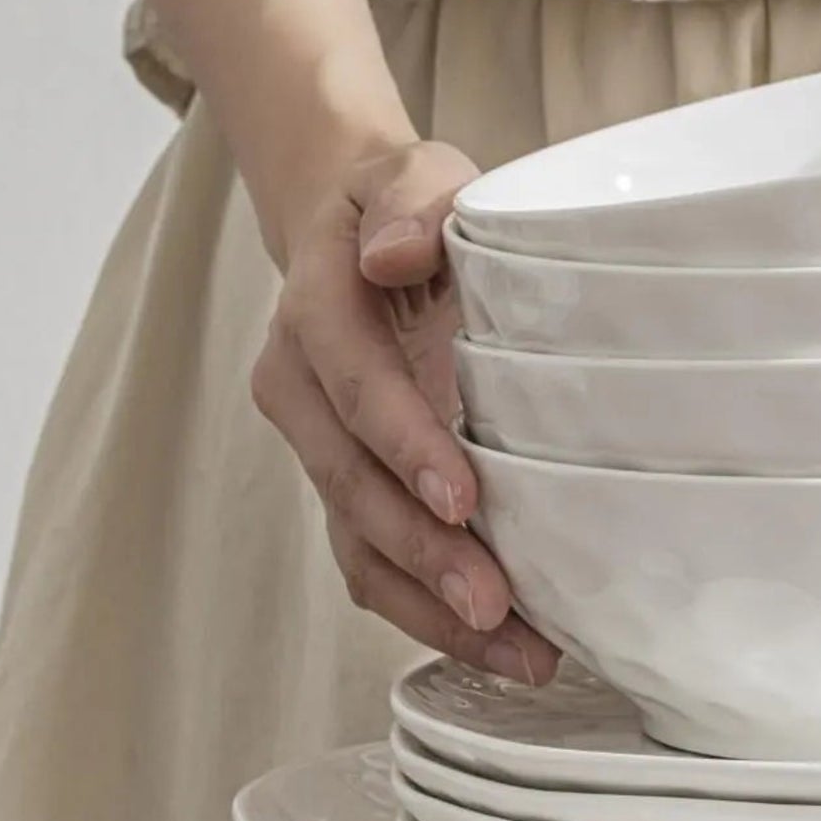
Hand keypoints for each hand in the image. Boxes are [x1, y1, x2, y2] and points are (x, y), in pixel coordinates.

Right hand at [250, 139, 559, 683]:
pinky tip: (496, 643)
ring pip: (360, 544)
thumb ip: (415, 197)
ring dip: (431, 607)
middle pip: (354, 488)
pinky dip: (426, 607)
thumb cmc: (401, 206)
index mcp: (316, 316)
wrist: (355, 227)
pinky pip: (373, 559)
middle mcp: (303, 393)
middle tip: (493, 608)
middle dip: (424, 556)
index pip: (358, 390)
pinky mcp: (350, 484)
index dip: (406, 447)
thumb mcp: (412, 169)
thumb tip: (397, 255)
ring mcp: (322, 448)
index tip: (462, 500)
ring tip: (517, 651)